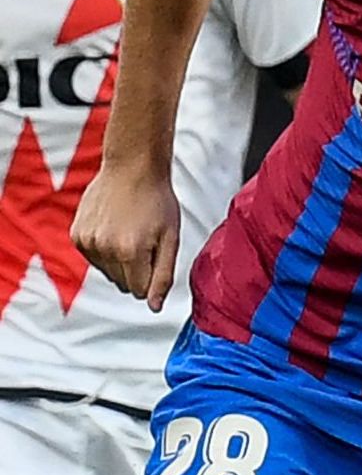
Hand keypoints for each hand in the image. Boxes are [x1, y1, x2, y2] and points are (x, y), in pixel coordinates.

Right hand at [71, 166, 181, 312]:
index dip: (152, 276)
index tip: (157, 254)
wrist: (132, 167)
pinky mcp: (76, 235)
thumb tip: (154, 307)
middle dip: (137, 269)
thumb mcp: (171, 238)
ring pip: (107, 272)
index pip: (140, 292)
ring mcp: (87, 242)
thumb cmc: (158, 201)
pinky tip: (115, 226)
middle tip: (146, 239)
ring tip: (131, 230)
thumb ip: (163, 275)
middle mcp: (104, 250)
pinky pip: (94, 258)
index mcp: (130, 253)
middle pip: (122, 283)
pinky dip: (105, 249)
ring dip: (120, 260)